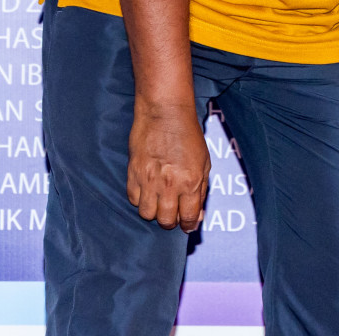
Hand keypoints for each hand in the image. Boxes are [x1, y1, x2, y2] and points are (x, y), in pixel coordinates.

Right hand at [126, 102, 209, 232]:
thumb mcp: (204, 161)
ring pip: (147, 214)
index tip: (187, 225)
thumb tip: (197, 215)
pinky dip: (140, 199)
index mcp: (190, 182)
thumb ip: (201, 190)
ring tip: (159, 201)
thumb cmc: (188, 134)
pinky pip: (133, 199)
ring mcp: (149, 180)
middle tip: (173, 213)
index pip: (188, 217)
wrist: (164, 112)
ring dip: (154, 211)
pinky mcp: (133, 173)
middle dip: (171, 221)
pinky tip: (147, 190)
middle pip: (166, 220)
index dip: (188, 225)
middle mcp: (169, 185)